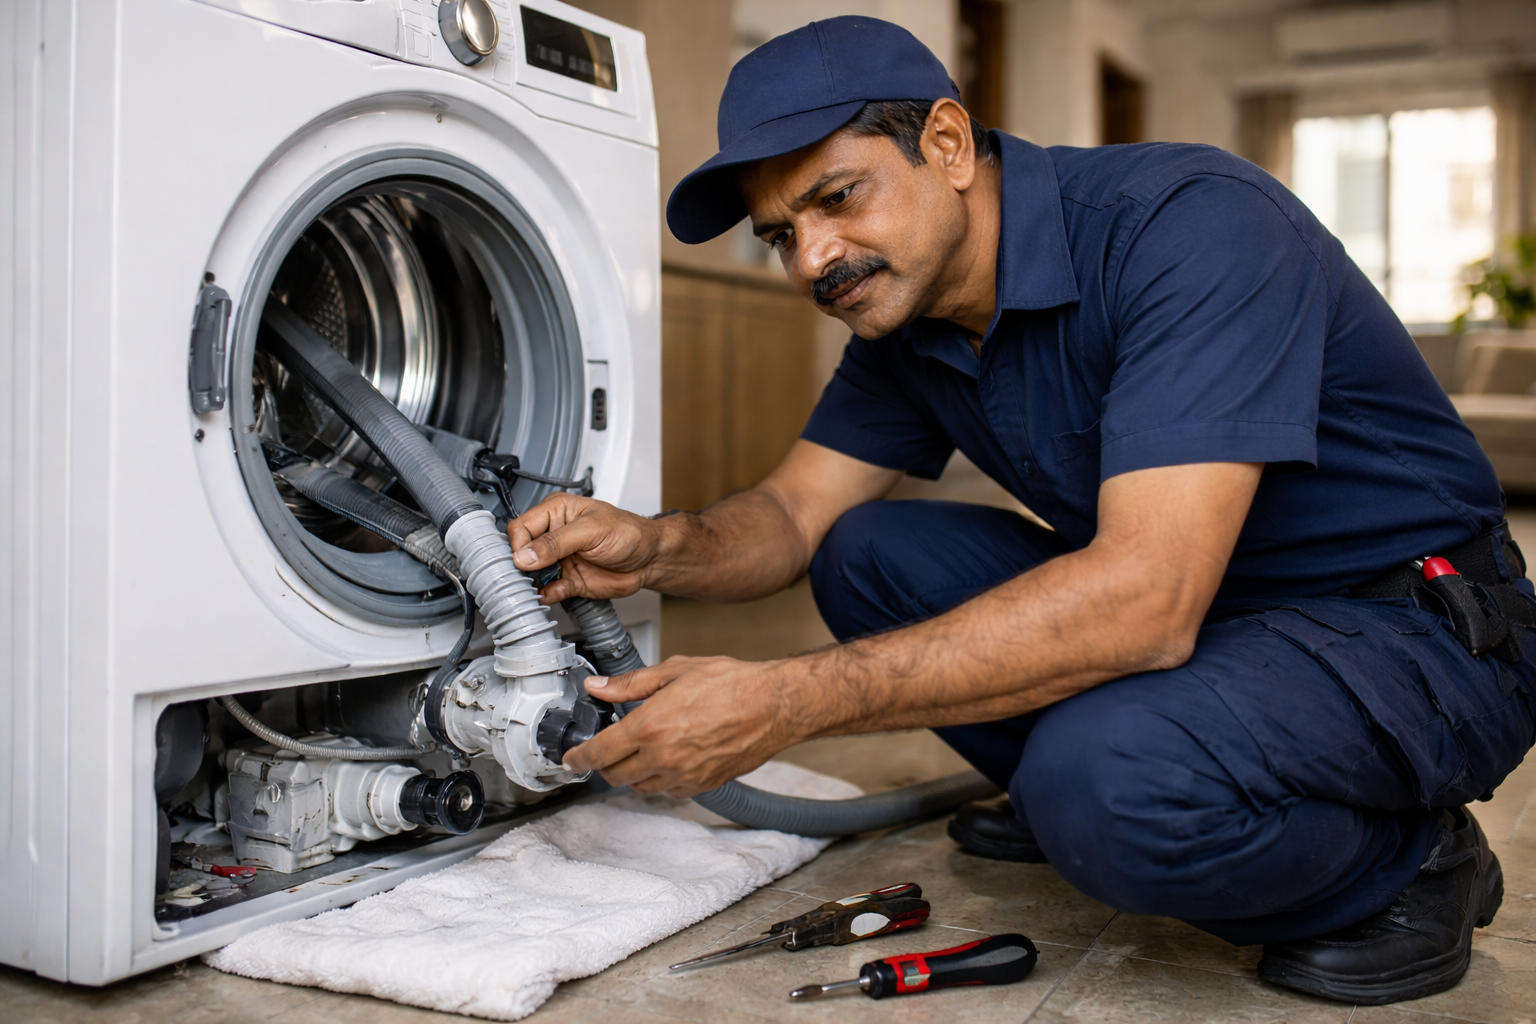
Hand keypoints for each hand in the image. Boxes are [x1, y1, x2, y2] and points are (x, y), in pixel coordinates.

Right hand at [507, 493, 664, 602]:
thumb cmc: (630, 532)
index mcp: (556, 512)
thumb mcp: (592, 530)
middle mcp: (554, 535)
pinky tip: (549, 594)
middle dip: (520, 566)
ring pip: (531, 574)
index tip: (524, 560)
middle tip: (526, 576)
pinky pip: (548, 591)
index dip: (519, 545)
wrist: (651, 558)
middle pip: (520, 552)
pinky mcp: (569, 581)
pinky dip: (545, 595)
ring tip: (534, 587)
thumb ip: (557, 542)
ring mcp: (560, 560)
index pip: (521, 527)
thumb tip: (525, 555)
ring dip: (530, 583)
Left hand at [563, 656, 803, 796]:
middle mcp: (663, 757)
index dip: (578, 758)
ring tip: (642, 750)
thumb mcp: (675, 670)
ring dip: (633, 772)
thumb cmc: (731, 684)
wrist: (773, 705)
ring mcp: (683, 775)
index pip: (599, 752)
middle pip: (615, 776)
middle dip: (605, 764)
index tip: (571, 759)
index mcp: (650, 726)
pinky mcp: (702, 785)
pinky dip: (661, 779)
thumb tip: (598, 687)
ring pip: (641, 786)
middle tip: (607, 749)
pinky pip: (669, 791)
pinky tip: (669, 758)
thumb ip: (630, 683)